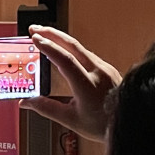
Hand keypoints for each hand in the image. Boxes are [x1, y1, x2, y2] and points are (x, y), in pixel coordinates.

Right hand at [20, 26, 122, 141]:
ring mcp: (104, 68)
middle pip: (73, 45)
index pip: (66, 60)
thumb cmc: (103, 125)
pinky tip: (62, 49)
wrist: (127, 122)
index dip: (49, 47)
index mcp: (88, 86)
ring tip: (44, 36)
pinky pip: (86, 54)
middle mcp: (98, 73)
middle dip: (51, 34)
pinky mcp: (107, 68)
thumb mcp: (70, 120)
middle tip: (34, 29)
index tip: (34, 38)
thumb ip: (46, 108)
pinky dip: (70, 48)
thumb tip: (27, 102)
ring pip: (80, 48)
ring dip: (61, 39)